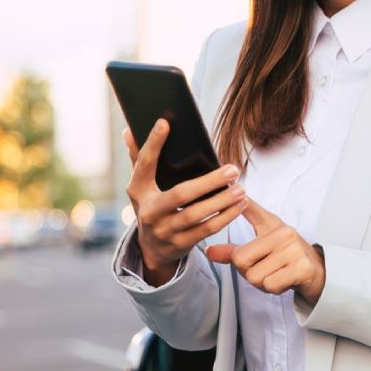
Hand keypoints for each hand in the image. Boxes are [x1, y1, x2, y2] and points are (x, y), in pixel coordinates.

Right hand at [123, 119, 247, 279]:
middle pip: (180, 194)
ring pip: (196, 214)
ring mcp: (164, 229)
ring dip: (222, 201)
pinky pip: (206, 230)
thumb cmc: (153, 206)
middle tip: (232, 169)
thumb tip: (129, 130)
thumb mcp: (142, 186)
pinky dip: (226, 217)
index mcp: (138, 190)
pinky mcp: (180, 244)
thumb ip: (139, 159)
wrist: (152, 248)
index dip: (153, 144)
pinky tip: (240, 205)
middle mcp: (149, 211)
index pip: (144, 164)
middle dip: (209, 182)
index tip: (165, 123)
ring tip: (241, 189)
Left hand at [204, 198, 326, 303]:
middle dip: (248, 272)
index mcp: (272, 224)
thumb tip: (209, 251)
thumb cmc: (286, 259)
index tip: (229, 182)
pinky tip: (285, 280)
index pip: (251, 211)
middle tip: (266, 268)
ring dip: (262, 283)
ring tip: (276, 274)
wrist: (317, 273)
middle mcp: (284, 233)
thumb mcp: (261, 249)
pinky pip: (270, 285)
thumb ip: (234, 250)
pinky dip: (274, 289)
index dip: (240, 201)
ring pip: (255, 276)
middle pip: (241, 260)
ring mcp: (294, 249)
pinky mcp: (301, 267)